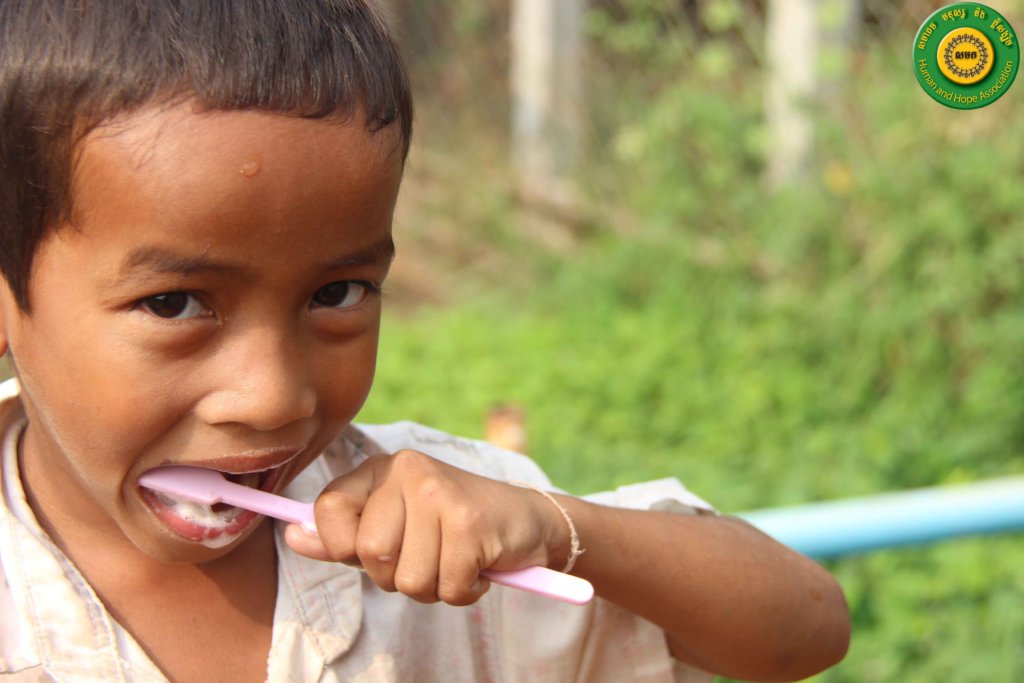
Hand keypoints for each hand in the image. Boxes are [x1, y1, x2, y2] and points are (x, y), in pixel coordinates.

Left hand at [284, 450, 565, 605]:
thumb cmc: (454, 528)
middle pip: (371, 555)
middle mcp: (409, 472)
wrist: (529, 522)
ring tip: (457, 560)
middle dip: (399, 575)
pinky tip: (478, 566)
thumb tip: (291, 537)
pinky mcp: (470, 524)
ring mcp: (440, 494)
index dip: (346, 546)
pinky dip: (464, 591)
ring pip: (407, 580)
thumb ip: (344, 536)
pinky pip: (446, 588)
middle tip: (431, 556)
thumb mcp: (396, 526)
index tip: (379, 548)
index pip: (328, 511)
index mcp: (383, 468)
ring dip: (435, 587)